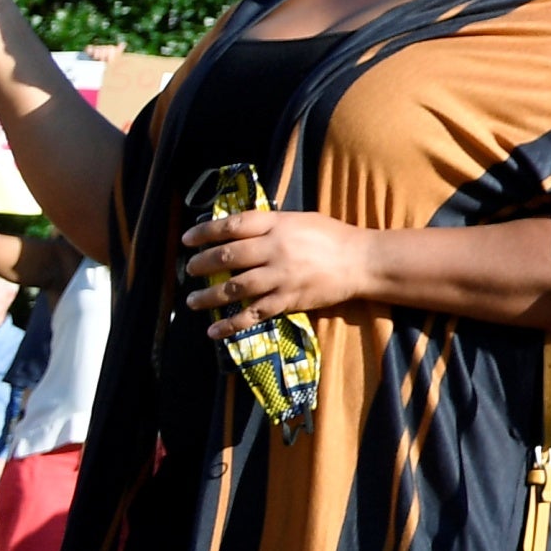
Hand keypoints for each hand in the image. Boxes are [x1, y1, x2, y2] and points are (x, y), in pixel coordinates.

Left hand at [183, 206, 368, 334]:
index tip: (187, 239)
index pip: (234, 225)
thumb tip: (239, 231)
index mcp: (279, 224)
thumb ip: (271, 226)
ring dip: (209, 296)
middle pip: (229, 255)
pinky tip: (214, 330)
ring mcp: (281, 276)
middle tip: (190, 269)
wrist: (362, 261)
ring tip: (193, 301)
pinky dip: (231, 324)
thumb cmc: (332, 237)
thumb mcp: (301, 220)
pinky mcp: (288, 299)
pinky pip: (254, 313)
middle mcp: (276, 249)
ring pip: (236, 286)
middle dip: (203, 264)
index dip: (206, 232)